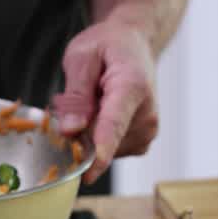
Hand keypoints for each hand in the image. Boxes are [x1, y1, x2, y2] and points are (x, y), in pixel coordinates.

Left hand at [51, 17, 158, 182]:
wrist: (133, 44)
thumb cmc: (107, 46)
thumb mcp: (81, 57)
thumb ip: (76, 95)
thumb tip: (70, 130)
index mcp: (132, 86)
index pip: (113, 125)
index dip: (100, 151)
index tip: (89, 174)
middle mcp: (146, 114)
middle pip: (100, 139)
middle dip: (77, 127)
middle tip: (77, 96)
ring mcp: (147, 131)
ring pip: (100, 148)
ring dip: (86, 132)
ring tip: (93, 101)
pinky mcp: (141, 143)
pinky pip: (107, 151)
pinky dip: (96, 138)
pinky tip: (100, 114)